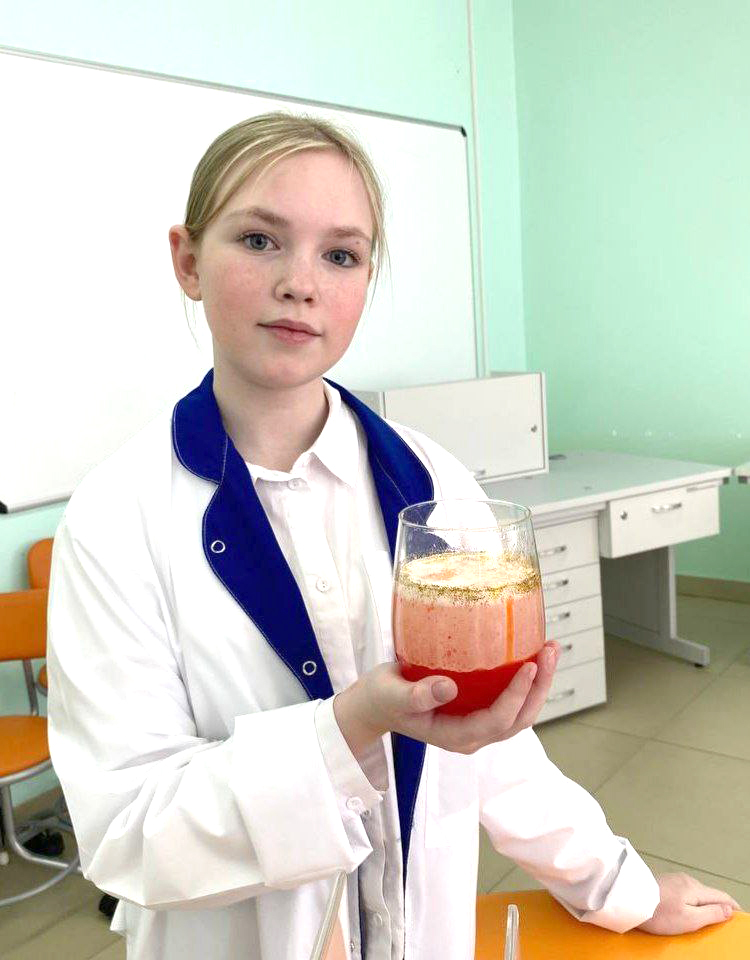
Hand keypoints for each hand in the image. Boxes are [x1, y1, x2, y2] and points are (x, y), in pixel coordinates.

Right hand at [333, 641, 558, 757]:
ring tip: (550, 649)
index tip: (529, 665)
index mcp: (455, 736)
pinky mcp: (478, 710)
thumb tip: (448, 687)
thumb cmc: (383, 698)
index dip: (517, 695)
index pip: (497, 720)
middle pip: (519, 720)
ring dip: (539, 685)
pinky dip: (526, 682)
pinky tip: (531, 655)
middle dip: (539, 688)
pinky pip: (510, 702)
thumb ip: (418, 695)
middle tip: (550, 651)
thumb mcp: (393, 695)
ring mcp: (477, 725)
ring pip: (520, 714)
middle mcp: (473, 735)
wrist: (376, 705)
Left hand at [638, 872, 740, 934]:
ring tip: (703, 915)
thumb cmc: (660, 912)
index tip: (738, 915)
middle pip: (708, 893)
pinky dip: (689, 900)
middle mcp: (686, 879)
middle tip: (721, 918)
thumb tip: (728, 909)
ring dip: (702, 902)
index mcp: (696, 888)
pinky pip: (683, 891)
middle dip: (717, 904)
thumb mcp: (690, 919)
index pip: (721, 896)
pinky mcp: (663, 882)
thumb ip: (711, 913)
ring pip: (695, 892)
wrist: (629, 899)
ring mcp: (673, 879)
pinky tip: (683, 908)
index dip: (732, 906)